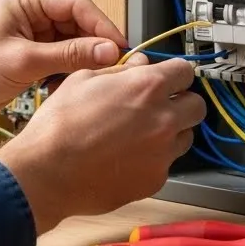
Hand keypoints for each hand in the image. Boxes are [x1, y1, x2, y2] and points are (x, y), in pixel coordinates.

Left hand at [0, 0, 128, 135]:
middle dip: (95, 45)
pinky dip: (70, 71)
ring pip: (74, 42)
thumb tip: (108, 50)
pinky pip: (63, 58)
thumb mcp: (23, 62)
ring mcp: (32, 33)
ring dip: (83, 60)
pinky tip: (72, 84)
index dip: (102, 25)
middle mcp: (31, 11)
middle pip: (79, 23)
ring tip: (93, 77)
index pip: (77, 5)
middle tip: (114, 66)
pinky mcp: (31, 54)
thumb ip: (69, 55)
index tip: (120, 46)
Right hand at [0, 57, 205, 232]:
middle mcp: (163, 120)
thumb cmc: (59, 125)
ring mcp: (162, 153)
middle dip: (181, 103)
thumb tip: (140, 65)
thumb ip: (120, 70)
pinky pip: (166, 164)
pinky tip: (128, 157)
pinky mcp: (154, 180)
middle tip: (160, 106)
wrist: (47, 172)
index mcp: (147, 88)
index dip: (174, 74)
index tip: (168, 79)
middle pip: (197, 106)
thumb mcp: (84, 79)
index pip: (185, 71)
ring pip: (186, 137)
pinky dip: (154, 159)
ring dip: (171, 132)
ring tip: (141, 134)